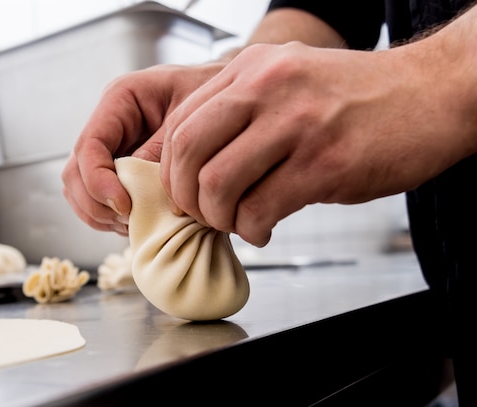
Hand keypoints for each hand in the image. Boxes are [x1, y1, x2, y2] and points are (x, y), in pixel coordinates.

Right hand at [61, 62, 224, 234]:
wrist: (239, 102)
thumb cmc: (222, 99)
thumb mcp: (196, 118)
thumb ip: (163, 153)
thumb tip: (135, 194)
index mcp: (121, 99)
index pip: (89, 145)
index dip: (99, 181)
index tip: (125, 206)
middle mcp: (110, 124)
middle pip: (75, 173)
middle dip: (96, 204)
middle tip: (130, 220)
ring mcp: (113, 150)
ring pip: (81, 192)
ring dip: (101, 215)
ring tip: (135, 223)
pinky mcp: (122, 172)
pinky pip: (100, 201)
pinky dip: (112, 218)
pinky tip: (139, 221)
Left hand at [160, 38, 476, 246]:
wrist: (430, 93)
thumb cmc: (354, 97)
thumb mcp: (286, 81)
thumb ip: (237, 111)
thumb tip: (187, 162)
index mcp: (252, 68)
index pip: (180, 123)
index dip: (171, 169)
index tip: (183, 192)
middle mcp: (267, 87)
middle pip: (188, 153)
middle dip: (186, 197)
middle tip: (202, 214)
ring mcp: (297, 123)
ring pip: (218, 185)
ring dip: (219, 219)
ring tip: (237, 222)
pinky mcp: (325, 163)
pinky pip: (260, 209)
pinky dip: (252, 230)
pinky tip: (263, 229)